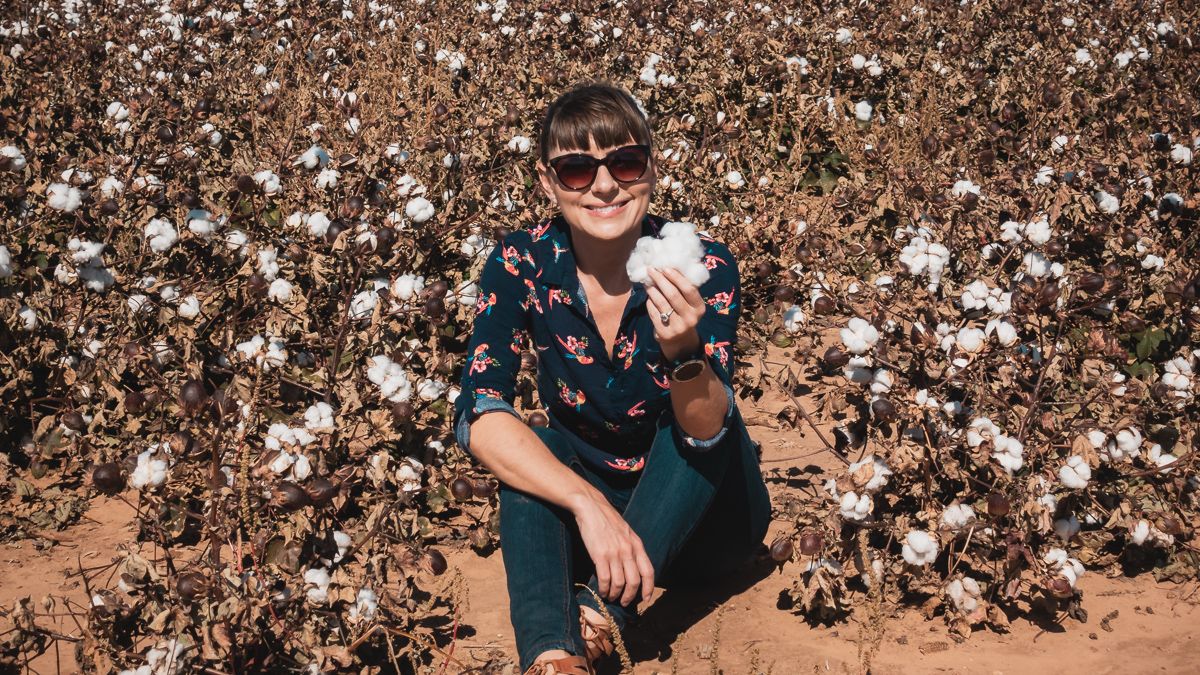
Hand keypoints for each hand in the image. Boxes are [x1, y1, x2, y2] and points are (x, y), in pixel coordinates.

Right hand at [570, 491, 654, 606]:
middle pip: (634, 581)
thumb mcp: (627, 533)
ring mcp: (614, 553)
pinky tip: (602, 591)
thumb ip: (632, 548)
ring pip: (619, 583)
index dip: (648, 588)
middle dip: (629, 596)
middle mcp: (628, 550)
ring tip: (611, 597)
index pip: (648, 572)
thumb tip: (634, 568)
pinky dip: (604, 589)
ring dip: (615, 594)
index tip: (645, 599)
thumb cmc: (608, 520)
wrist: (591, 508)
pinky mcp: (599, 555)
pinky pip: (604, 579)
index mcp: (637, 545)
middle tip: (624, 602)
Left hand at [645, 267, 704, 360]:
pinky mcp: (664, 333)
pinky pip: (653, 312)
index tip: (665, 267)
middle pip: (673, 295)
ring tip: (647, 281)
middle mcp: (690, 318)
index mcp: (699, 308)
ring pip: (661, 303)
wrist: (680, 341)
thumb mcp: (690, 305)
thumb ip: (684, 290)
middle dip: (660, 280)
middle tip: (651, 270)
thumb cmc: (684, 315)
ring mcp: (677, 327)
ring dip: (652, 289)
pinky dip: (649, 302)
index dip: (677, 277)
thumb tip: (670, 266)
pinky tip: (648, 295)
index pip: (689, 289)